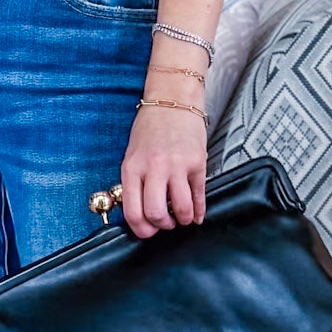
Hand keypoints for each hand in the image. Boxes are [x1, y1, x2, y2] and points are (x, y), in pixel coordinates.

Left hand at [120, 102, 207, 238]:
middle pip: (156, 214)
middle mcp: (154, 168)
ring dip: (182, 220)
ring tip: (181, 217)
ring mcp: (177, 166)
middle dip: (162, 226)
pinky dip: (199, 211)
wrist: (173, 101)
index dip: (141, 229)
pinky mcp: (197, 163)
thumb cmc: (150, 128)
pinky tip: (196, 215)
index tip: (147, 231)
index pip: (133, 212)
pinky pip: (199, 196)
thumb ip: (134, 182)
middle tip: (165, 224)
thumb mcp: (132, 155)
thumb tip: (139, 213)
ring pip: (182, 209)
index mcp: (132, 168)